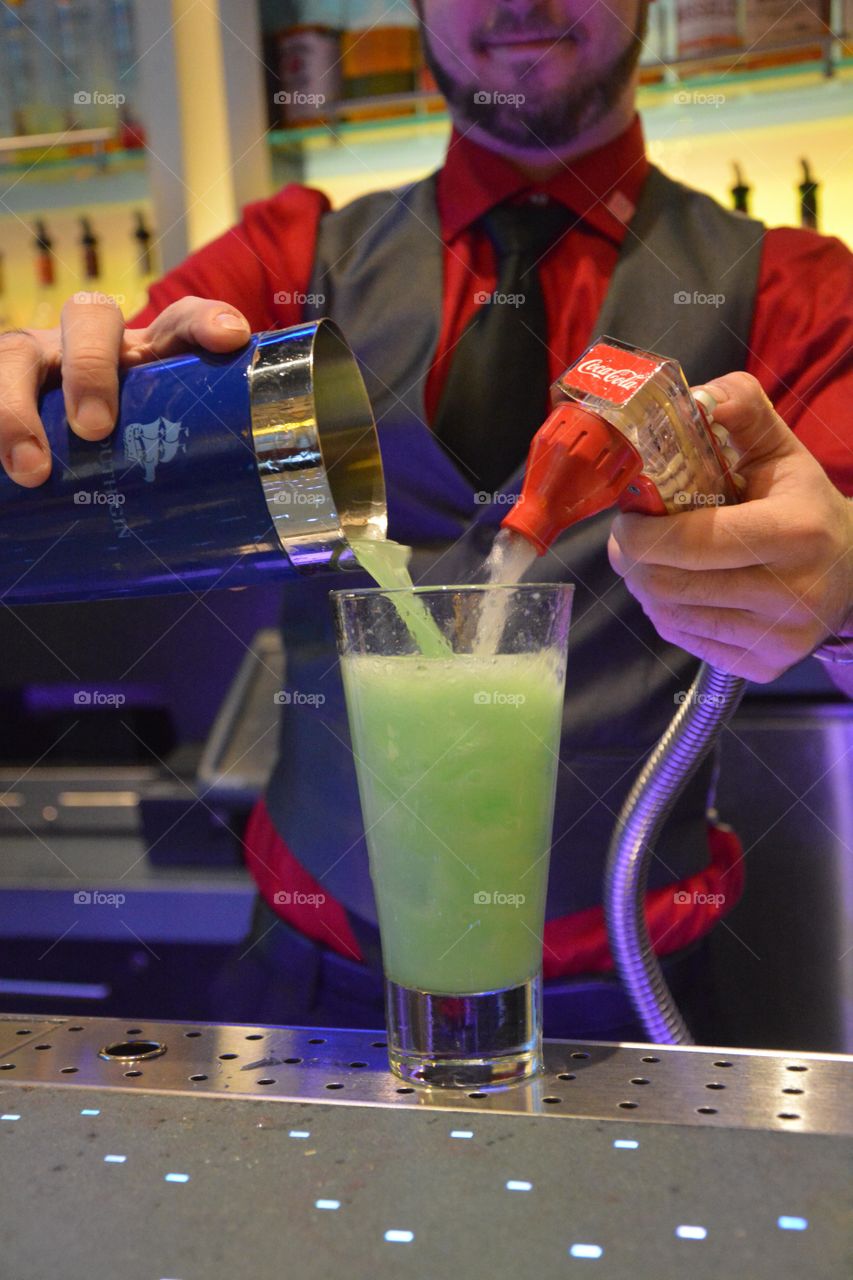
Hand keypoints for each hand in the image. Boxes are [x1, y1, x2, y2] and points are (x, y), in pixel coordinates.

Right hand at [0, 294, 250, 486]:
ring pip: (16, 355)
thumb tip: (225, 561)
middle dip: (90, 367)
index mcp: (145, 354)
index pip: (180, 321)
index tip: (228, 339)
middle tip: (95, 428)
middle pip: (89, 317)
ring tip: (30, 469)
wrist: (49, 458)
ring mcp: (35, 360)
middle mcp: (88, 344)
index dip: (203, 321)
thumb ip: (184, 478)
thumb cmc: (119, 454)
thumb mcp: (151, 456)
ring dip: (17, 408)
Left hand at [607, 371, 852, 682]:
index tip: (627, 516)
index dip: (641, 533)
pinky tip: (681, 589)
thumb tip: (697, 396)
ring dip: (647, 586)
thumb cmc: (804, 505)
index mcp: (795, 532)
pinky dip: (668, 613)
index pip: (691, 543)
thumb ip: (741, 411)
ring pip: (670, 617)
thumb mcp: (781, 450)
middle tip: (629, 538)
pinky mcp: (763, 667)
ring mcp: (777, 639)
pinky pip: (686, 640)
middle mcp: (791, 593)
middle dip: (634, 558)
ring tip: (654, 561)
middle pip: (670, 585)